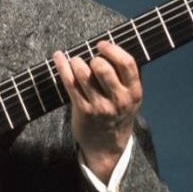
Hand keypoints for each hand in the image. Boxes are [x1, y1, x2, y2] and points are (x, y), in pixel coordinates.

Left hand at [52, 41, 141, 181]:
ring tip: (76, 62)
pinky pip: (69, 82)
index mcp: (134, 92)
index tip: (102, 44)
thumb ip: (123, 77)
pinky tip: (58, 57)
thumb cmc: (117, 114)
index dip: (112, 49)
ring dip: (76, 62)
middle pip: (102, 67)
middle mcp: (118, 99)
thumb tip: (106, 47)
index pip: (127, 63)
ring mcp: (100, 106)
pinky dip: (62, 66)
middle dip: (94, 58)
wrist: (107, 146)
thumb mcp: (129, 97)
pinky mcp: (82, 110)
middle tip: (91, 60)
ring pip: (83, 73)